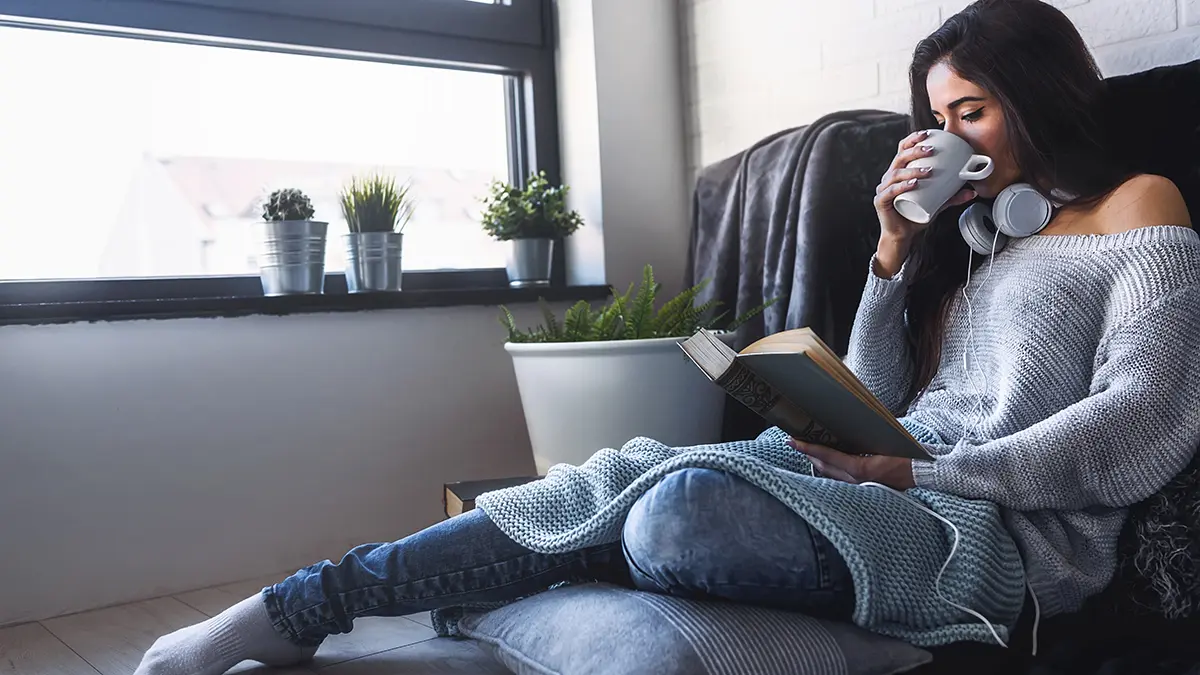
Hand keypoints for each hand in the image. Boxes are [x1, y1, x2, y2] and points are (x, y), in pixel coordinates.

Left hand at [787, 439, 914, 489]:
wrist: (924, 473)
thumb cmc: (907, 454)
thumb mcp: (884, 442)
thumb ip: (862, 440)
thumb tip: (842, 428)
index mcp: (862, 469)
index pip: (828, 457)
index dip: (809, 448)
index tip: (793, 441)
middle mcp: (858, 481)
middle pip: (824, 467)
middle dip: (809, 454)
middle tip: (795, 442)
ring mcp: (861, 487)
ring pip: (830, 474)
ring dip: (818, 462)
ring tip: (807, 449)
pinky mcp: (865, 489)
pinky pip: (841, 478)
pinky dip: (831, 468)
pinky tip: (826, 461)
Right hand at [873, 130, 976, 275]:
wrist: (902, 236)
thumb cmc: (914, 216)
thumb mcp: (937, 204)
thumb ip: (952, 197)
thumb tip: (972, 191)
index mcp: (899, 172)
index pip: (902, 150)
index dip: (912, 139)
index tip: (927, 133)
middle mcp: (889, 178)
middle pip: (899, 158)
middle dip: (915, 151)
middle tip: (931, 151)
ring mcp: (883, 189)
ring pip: (896, 174)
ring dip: (912, 170)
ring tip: (928, 171)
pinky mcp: (880, 202)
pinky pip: (890, 191)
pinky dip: (901, 187)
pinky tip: (913, 184)